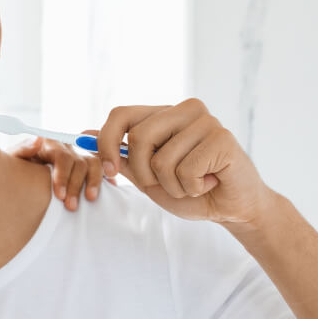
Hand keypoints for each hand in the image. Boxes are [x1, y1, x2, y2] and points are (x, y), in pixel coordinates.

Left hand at [10, 137, 108, 210]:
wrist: (20, 178)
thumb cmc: (17, 170)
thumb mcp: (14, 160)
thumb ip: (23, 150)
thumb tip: (37, 140)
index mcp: (49, 145)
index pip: (62, 157)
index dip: (63, 176)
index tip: (60, 196)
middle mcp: (66, 149)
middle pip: (79, 163)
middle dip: (76, 186)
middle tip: (71, 207)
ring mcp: (78, 157)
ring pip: (93, 164)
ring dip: (93, 182)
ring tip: (90, 200)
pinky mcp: (86, 167)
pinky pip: (101, 169)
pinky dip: (106, 178)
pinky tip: (110, 190)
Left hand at [92, 98, 274, 223]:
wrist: (231, 209)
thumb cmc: (191, 190)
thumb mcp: (148, 177)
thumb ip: (123, 156)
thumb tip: (86, 135)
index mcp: (164, 114)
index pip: (121, 114)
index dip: (107, 143)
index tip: (110, 171)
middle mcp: (185, 109)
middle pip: (138, 138)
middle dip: (145, 174)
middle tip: (168, 183)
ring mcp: (205, 120)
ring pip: (162, 159)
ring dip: (173, 185)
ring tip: (195, 182)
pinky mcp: (222, 137)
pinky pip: (186, 170)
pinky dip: (193, 187)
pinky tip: (210, 182)